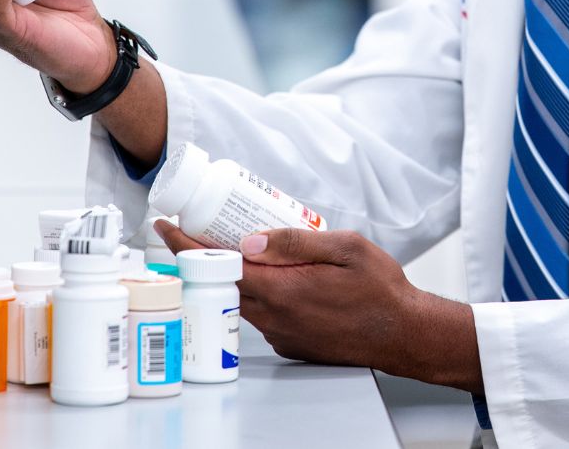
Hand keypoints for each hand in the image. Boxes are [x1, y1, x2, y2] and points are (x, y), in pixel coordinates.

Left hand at [155, 220, 482, 392]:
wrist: (402, 333)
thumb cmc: (381, 289)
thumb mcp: (346, 248)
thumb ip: (297, 242)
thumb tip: (250, 239)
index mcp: (284, 289)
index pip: (221, 266)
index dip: (188, 246)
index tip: (166, 228)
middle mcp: (275, 315)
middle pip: (221, 283)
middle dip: (200, 257)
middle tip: (190, 230)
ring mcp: (281, 332)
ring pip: (240, 298)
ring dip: (228, 274)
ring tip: (232, 245)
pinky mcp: (290, 341)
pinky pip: (260, 312)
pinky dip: (255, 290)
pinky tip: (271, 274)